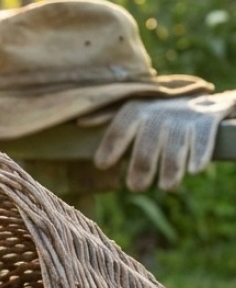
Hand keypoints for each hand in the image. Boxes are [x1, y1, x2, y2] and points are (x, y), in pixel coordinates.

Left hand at [91, 91, 235, 190]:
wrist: (200, 99)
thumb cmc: (156, 113)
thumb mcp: (133, 110)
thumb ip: (107, 117)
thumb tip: (81, 123)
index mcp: (136, 111)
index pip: (119, 130)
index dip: (110, 146)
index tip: (102, 165)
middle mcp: (157, 114)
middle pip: (146, 145)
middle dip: (141, 167)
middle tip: (136, 187)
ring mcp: (182, 118)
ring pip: (174, 147)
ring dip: (170, 168)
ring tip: (166, 187)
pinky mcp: (206, 121)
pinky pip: (201, 140)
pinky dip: (198, 155)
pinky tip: (194, 171)